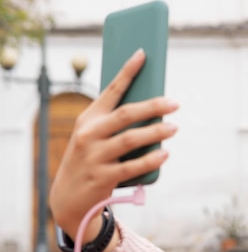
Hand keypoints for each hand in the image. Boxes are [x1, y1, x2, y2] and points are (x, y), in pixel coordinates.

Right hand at [49, 49, 178, 241]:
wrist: (69, 197)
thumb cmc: (92, 159)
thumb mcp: (96, 137)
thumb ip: (117, 123)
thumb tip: (155, 108)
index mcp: (88, 118)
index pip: (111, 90)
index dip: (127, 71)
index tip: (143, 54)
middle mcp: (89, 134)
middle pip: (126, 114)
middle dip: (153, 106)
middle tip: (175, 103)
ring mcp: (95, 156)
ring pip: (131, 139)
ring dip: (156, 132)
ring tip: (174, 128)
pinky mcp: (103, 177)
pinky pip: (132, 166)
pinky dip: (151, 159)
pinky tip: (165, 153)